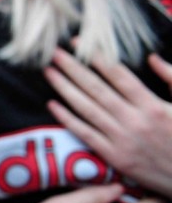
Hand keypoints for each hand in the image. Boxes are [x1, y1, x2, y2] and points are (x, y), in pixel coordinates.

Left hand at [45, 48, 171, 196]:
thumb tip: (151, 57)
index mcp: (152, 106)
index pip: (117, 75)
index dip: (95, 57)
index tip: (78, 43)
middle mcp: (135, 121)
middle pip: (96, 89)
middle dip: (73, 68)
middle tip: (53, 53)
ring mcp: (123, 140)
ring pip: (87, 109)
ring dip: (65, 89)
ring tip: (49, 72)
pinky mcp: (116, 158)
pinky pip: (87, 134)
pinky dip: (68, 119)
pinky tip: (52, 105)